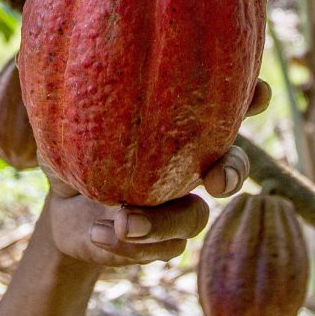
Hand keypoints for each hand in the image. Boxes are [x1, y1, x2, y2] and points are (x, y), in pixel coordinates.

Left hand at [43, 78, 270, 267]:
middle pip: (232, 167)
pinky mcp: (157, 243)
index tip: (259, 92)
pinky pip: (159, 251)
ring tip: (124, 221)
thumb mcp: (62, 124)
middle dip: (233, 170)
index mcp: (175, 131)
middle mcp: (186, 168)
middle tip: (216, 180)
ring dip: (161, 224)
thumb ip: (69, 101)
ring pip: (194, 219)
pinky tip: (99, 233)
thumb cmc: (69, 151)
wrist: (62, 208)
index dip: (249, 100)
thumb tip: (55, 64)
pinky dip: (128, 246)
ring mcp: (176, 208)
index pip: (221, 110)